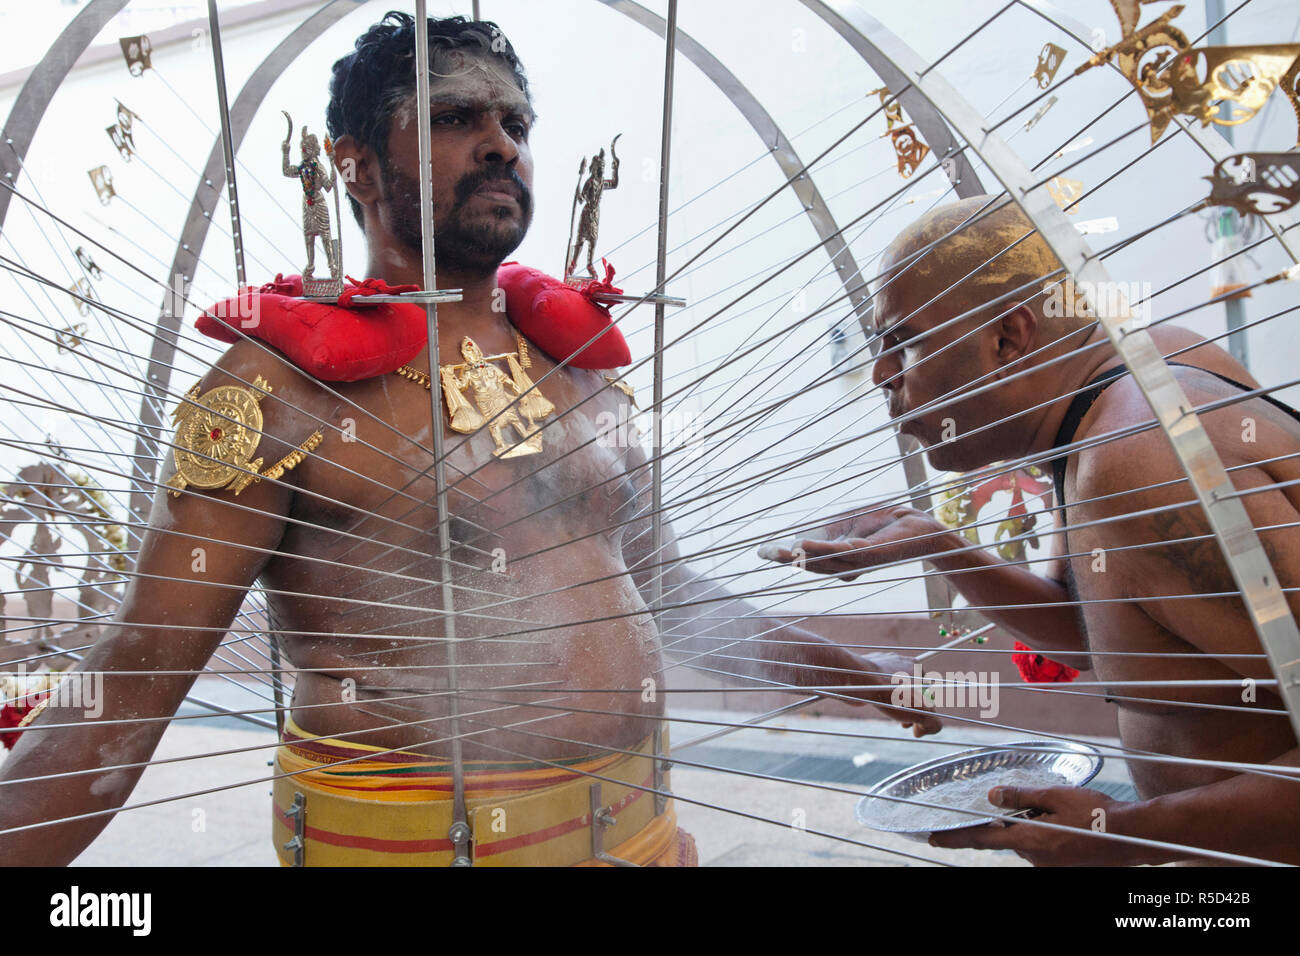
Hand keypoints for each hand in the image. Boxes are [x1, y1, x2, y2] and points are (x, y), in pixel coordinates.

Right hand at [759, 504, 952, 580]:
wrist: (918, 527)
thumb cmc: (884, 524)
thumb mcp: (847, 528)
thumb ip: (825, 537)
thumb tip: (798, 542)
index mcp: (836, 559)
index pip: (804, 559)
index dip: (782, 556)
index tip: (759, 551)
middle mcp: (843, 566)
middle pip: (808, 564)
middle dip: (784, 558)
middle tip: (762, 551)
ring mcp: (854, 561)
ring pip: (820, 561)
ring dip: (797, 555)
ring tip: (776, 550)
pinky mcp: (867, 554)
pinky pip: (839, 552)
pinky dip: (820, 548)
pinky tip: (803, 543)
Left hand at [842, 652, 941, 737]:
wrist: (850, 678)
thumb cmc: (884, 691)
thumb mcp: (915, 711)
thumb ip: (931, 721)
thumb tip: (934, 728)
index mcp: (915, 666)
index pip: (928, 693)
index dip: (926, 713)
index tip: (918, 728)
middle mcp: (899, 662)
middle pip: (911, 691)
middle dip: (911, 710)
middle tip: (905, 726)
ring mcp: (882, 664)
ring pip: (894, 689)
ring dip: (896, 705)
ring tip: (891, 715)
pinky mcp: (867, 671)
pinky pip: (879, 686)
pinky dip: (880, 698)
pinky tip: (876, 705)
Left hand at [928, 785, 1133, 865]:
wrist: (1133, 837)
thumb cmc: (1096, 812)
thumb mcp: (1055, 795)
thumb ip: (1021, 796)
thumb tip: (993, 797)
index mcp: (1028, 839)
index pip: (982, 838)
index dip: (955, 838)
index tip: (931, 838)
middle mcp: (1034, 857)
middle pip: (1008, 836)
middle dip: (1014, 820)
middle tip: (1039, 806)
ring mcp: (1048, 864)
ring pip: (1027, 841)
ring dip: (1033, 826)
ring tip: (1064, 811)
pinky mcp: (1061, 865)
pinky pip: (1043, 847)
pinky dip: (1047, 833)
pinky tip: (1068, 822)